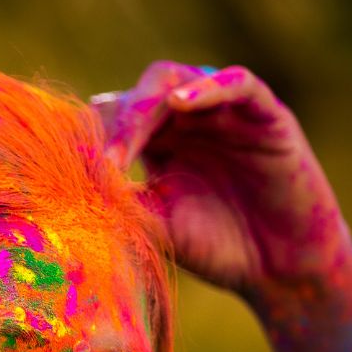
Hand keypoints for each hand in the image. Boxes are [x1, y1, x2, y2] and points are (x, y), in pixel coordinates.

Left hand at [93, 62, 351, 303]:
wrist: (277, 271)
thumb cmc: (216, 249)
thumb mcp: (156, 224)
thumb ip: (122, 199)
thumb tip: (74, 181)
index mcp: (157, 144)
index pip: (117, 118)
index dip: (95, 137)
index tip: (76, 171)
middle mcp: (189, 122)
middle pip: (141, 96)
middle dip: (119, 123)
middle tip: (105, 159)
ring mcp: (227, 115)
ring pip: (180, 80)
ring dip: (149, 103)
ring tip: (131, 132)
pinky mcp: (266, 116)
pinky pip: (238, 84)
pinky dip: (208, 87)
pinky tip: (180, 101)